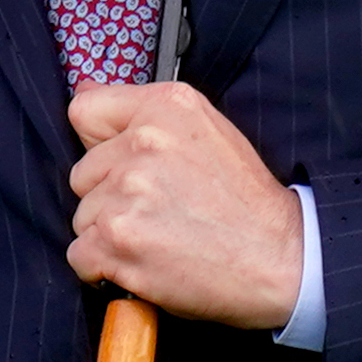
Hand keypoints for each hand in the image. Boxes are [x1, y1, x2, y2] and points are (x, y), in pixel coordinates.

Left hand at [63, 82, 301, 328]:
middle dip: (110, 196)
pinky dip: (104, 267)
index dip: (99, 143)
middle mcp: (143, 143)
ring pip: (83, 217)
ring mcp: (127, 193)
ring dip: (111, 234)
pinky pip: (80, 255)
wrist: (281, 260)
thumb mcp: (207, 130)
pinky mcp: (117, 240)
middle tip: (160, 210)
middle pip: (81, 174)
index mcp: (166, 108)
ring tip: (160, 237)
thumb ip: (144, 114)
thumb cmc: (245, 202)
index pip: (84, 112)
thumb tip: (83, 93)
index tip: (123, 164)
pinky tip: (144, 263)